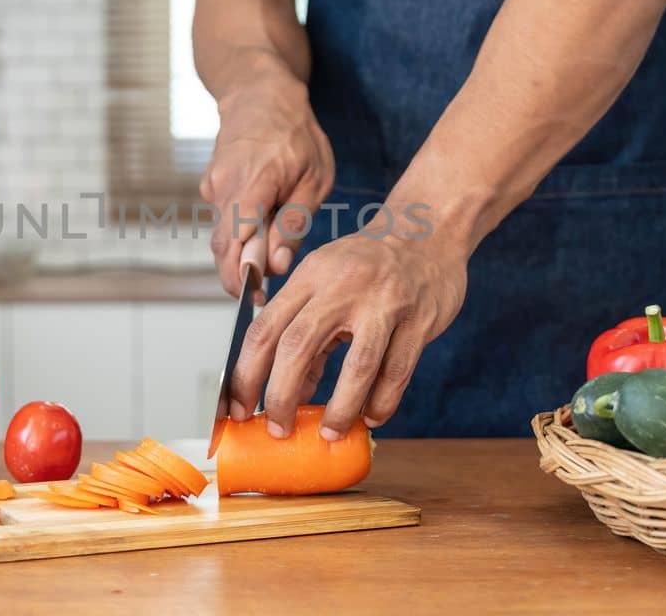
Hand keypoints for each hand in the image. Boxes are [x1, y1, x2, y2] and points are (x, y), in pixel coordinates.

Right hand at [201, 75, 333, 297]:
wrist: (258, 94)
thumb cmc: (295, 134)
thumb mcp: (314, 178)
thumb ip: (294, 222)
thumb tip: (277, 264)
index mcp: (253, 182)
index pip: (236, 240)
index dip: (241, 275)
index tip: (257, 298)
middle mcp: (223, 186)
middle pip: (221, 247)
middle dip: (237, 276)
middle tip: (260, 295)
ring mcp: (212, 186)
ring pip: (222, 235)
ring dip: (239, 254)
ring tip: (266, 261)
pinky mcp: (210, 187)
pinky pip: (223, 220)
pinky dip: (238, 233)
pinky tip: (259, 229)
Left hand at [228, 226, 468, 439]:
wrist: (428, 232)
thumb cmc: (368, 264)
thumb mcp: (326, 285)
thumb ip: (305, 335)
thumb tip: (288, 393)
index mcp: (310, 277)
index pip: (264, 329)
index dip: (245, 374)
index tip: (237, 409)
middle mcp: (343, 287)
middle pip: (298, 346)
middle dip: (280, 396)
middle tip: (278, 430)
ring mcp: (384, 303)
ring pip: (357, 366)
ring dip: (339, 409)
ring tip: (329, 434)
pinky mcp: (420, 319)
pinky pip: (398, 371)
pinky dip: (382, 402)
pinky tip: (371, 417)